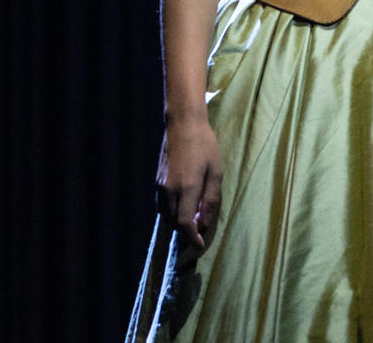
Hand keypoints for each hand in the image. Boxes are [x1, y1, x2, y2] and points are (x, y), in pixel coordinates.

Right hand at [155, 116, 223, 257]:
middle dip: (186, 230)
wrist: (182, 126)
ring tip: (194, 217)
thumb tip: (204, 223)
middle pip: (174, 222)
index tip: (200, 246)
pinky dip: (172, 210)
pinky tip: (185, 203)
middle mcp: (169, 190)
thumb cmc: (205, 146)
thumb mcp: (216, 171)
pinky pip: (163, 204)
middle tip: (200, 230)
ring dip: (178, 220)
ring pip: (166, 215)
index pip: (184, 223)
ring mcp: (159, 186)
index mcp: (187, 188)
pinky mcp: (156, 181)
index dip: (192, 238)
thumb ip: (211, 199)